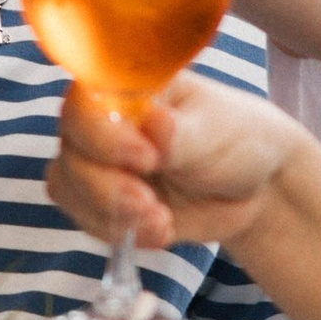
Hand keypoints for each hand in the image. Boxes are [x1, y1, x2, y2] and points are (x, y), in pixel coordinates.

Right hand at [45, 74, 300, 256]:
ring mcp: (97, 161)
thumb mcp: (216, 130)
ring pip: (68, 185)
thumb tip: (153, 121)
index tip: (148, 158)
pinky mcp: (102, 201)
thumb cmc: (234, 137)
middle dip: (108, 186)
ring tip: (161, 220)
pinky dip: (122, 232)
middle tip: (150, 203)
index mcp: (126, 87)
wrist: (253, 186)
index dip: (103, 135)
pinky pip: (86, 218)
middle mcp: (102, 121)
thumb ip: (180, 132)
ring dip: (112, 213)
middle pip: (72, 149)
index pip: (85, 101)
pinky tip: (161, 229)